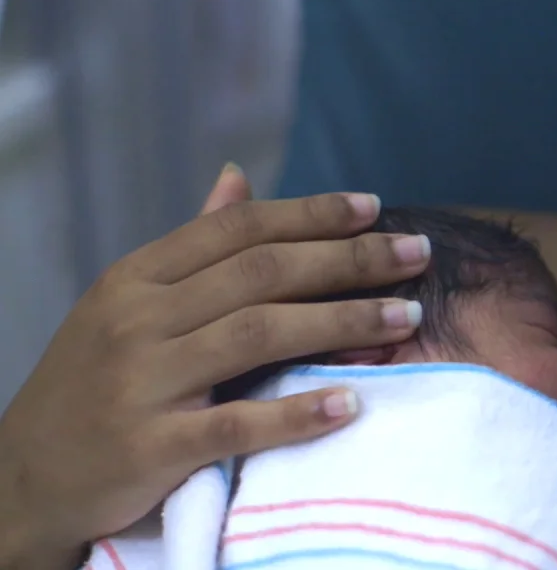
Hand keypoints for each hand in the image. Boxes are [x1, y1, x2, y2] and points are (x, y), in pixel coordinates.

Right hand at [0, 165, 431, 567]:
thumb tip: (239, 179)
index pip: (238, 231)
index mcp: (137, 277)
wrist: (22, 478)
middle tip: (417, 253)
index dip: (311, 215)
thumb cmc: (92, 382)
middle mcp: (138, 319)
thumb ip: (191, 246)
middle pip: (262, 273)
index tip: (374, 209)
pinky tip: (351, 401)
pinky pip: (236, 424)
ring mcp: (142, 382)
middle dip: (350, 260)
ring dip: (344, 322)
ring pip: (259, 334)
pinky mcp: (150, 446)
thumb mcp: (127, 303)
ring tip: (407, 316)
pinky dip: (297, 412)